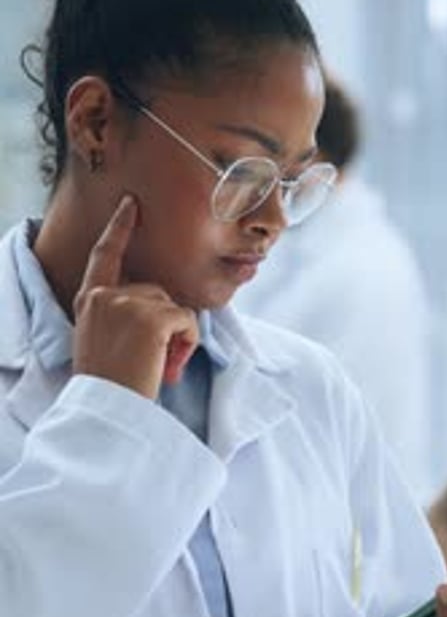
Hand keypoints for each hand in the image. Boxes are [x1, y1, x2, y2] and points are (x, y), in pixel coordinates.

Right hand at [73, 196, 198, 398]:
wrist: (107, 411)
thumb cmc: (110, 385)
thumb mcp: (103, 340)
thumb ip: (122, 315)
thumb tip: (167, 311)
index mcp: (88, 301)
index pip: (104, 255)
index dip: (119, 228)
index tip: (131, 205)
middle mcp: (104, 296)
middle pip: (156, 291)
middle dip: (167, 323)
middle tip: (159, 362)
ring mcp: (126, 303)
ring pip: (174, 306)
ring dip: (178, 336)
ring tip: (160, 367)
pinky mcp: (150, 317)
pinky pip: (187, 320)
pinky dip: (188, 343)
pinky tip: (170, 366)